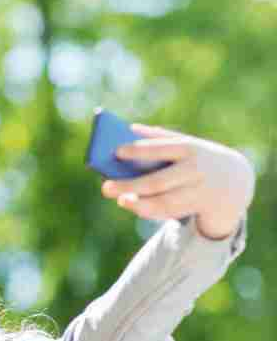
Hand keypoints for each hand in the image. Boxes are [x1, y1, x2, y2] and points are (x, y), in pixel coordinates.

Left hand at [102, 123, 254, 239]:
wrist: (235, 181)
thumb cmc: (198, 158)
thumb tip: (129, 128)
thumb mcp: (186, 143)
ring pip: (164, 202)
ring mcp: (198, 191)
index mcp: (190, 148)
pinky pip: (169, 212)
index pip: (161, 148)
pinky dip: (150, 211)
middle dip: (130, 185)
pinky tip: (134, 206)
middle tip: (106, 188)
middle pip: (157, 181)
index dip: (139, 151)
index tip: (116, 152)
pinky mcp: (197, 208)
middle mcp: (195, 170)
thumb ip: (159, 136)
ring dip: (139, 204)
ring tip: (121, 201)